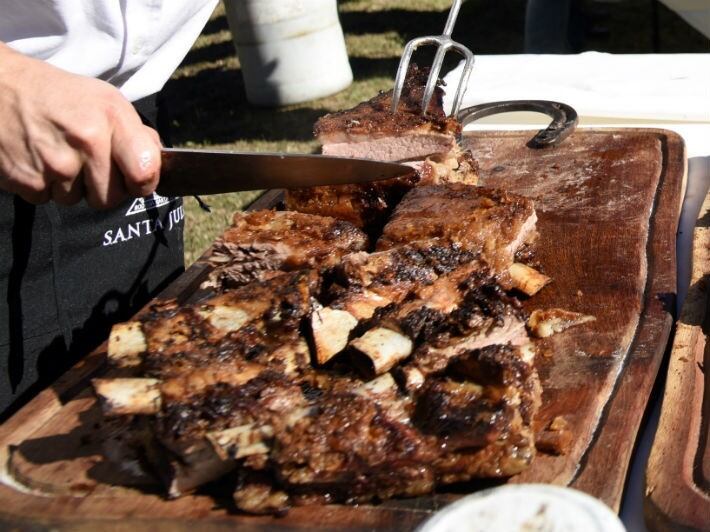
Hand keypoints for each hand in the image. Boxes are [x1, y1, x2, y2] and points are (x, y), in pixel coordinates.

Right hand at [0, 43, 161, 208]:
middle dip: (102, 188)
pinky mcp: (27, 179)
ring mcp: (55, 163)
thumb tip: (156, 163)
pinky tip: (37, 158)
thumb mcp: (105, 100)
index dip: (143, 183)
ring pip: (77, 201)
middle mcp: (87, 141)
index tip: (135, 179)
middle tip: (87, 164)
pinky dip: (43, 185)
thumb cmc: (59, 96)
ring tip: (57, 153)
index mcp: (112, 118)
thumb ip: (135, 133)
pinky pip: (47, 199)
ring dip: (70, 186)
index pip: (145, 173)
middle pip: (110, 198)